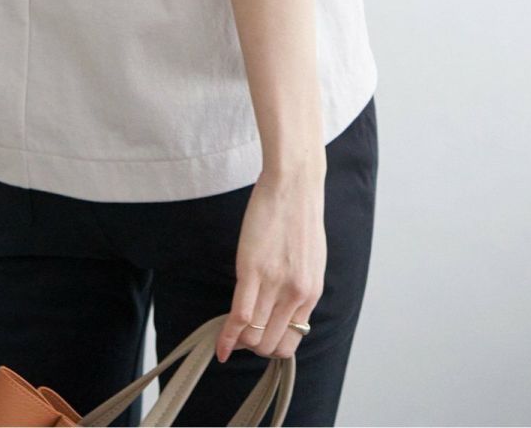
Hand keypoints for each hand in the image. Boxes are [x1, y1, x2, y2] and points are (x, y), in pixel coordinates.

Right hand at [214, 163, 326, 362]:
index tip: (255, 339)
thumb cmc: (300, 215)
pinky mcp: (253, 270)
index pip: (289, 341)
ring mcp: (275, 284)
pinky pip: (240, 316)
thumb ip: (297, 286)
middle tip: (239, 335)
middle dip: (252, 347)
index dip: (269, 347)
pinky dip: (227, 337)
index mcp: (310, 293)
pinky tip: (220, 346)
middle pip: (270, 345)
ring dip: (240, 342)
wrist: (294, 183)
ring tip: (229, 333)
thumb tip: (280, 307)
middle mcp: (296, 294)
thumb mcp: (309, 260)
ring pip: (254, 336)